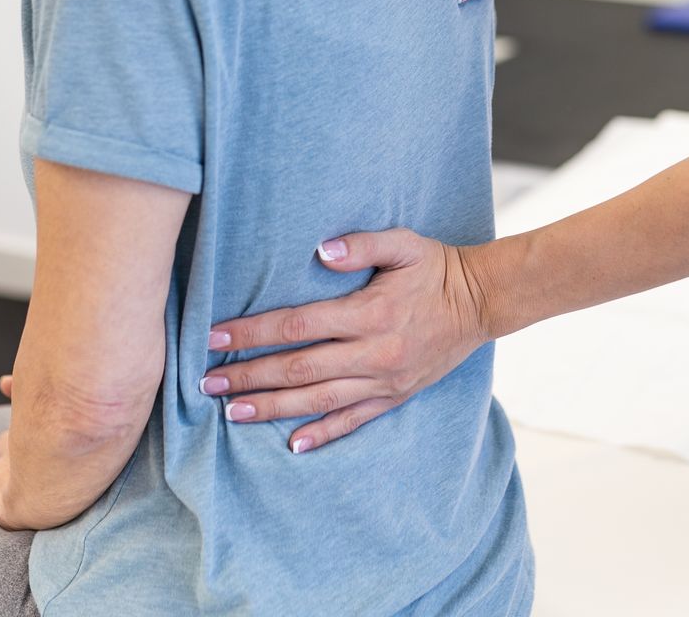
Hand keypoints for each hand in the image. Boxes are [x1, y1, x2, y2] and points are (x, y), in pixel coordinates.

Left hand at [203, 229, 491, 452]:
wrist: (481, 302)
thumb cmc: (436, 268)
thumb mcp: (404, 243)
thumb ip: (362, 244)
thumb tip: (321, 251)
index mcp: (370, 314)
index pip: (298, 326)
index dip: (254, 331)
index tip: (216, 335)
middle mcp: (373, 354)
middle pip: (298, 370)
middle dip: (249, 376)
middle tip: (208, 382)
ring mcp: (383, 381)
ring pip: (318, 400)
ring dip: (272, 408)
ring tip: (233, 412)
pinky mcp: (394, 397)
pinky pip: (353, 421)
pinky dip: (322, 434)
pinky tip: (292, 444)